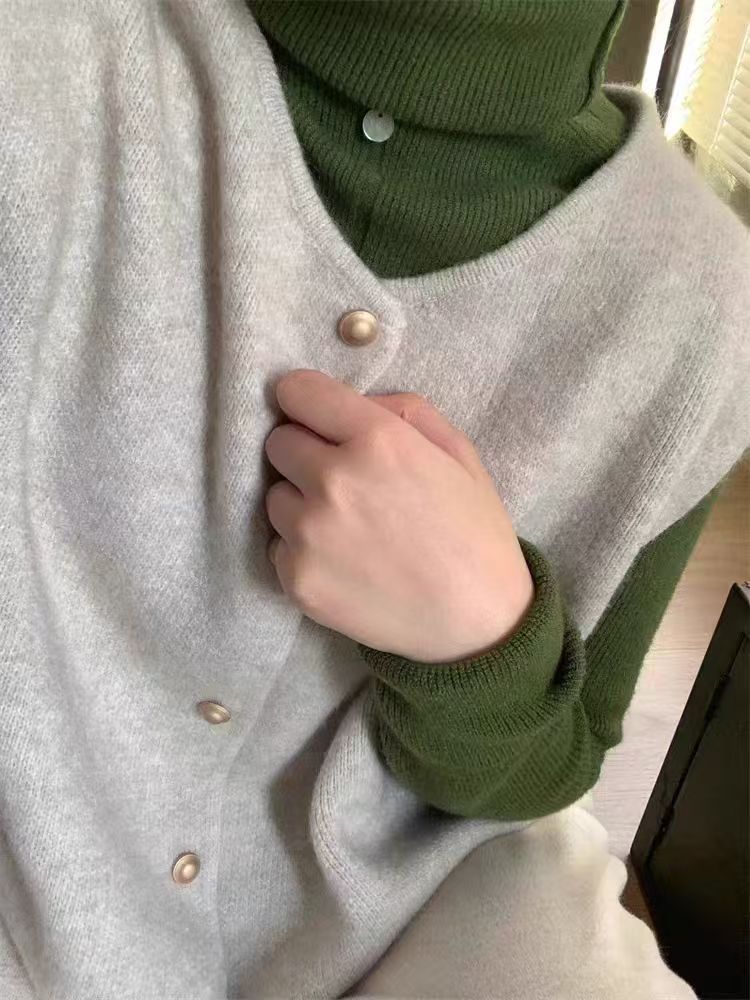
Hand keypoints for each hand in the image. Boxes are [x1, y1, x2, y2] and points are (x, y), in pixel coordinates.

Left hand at [264, 370, 533, 662]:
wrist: (477, 623)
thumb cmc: (474, 533)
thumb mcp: (458, 453)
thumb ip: (405, 410)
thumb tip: (356, 401)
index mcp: (376, 440)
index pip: (297, 391)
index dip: (307, 401)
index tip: (317, 417)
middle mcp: (333, 480)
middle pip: (279, 443)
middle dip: (305, 453)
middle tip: (340, 479)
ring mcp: (309, 533)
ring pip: (275, 497)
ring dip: (300, 504)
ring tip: (345, 528)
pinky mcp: (297, 578)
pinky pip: (277, 545)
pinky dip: (301, 550)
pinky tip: (342, 562)